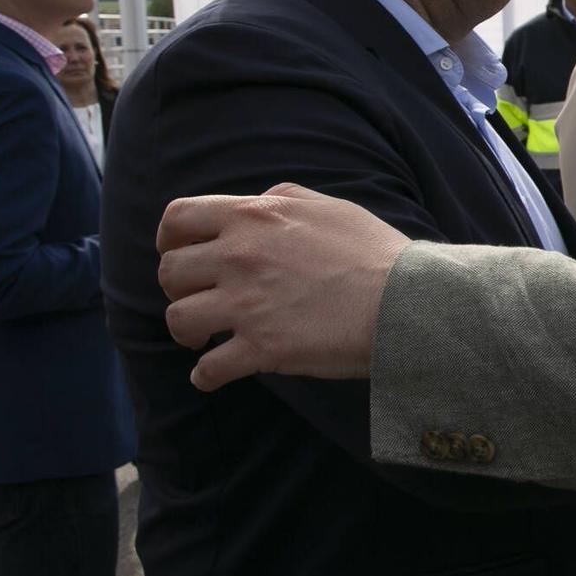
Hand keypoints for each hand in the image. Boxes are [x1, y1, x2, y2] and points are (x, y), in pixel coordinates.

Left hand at [157, 183, 408, 391]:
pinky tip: (212, 376)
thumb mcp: (329, 206)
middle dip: (177, 289)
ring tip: (203, 339)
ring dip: (186, 332)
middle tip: (199, 299)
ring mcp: (246, 304)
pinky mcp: (261, 348)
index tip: (178, 253)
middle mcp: (239, 257)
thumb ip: (285, 199)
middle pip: (170, 272)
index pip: (179, 218)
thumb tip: (258, 202)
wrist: (406, 300)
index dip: (169, 239)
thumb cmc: (375, 253)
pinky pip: (209, 369)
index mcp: (254, 217)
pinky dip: (205, 376)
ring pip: (179, 320)